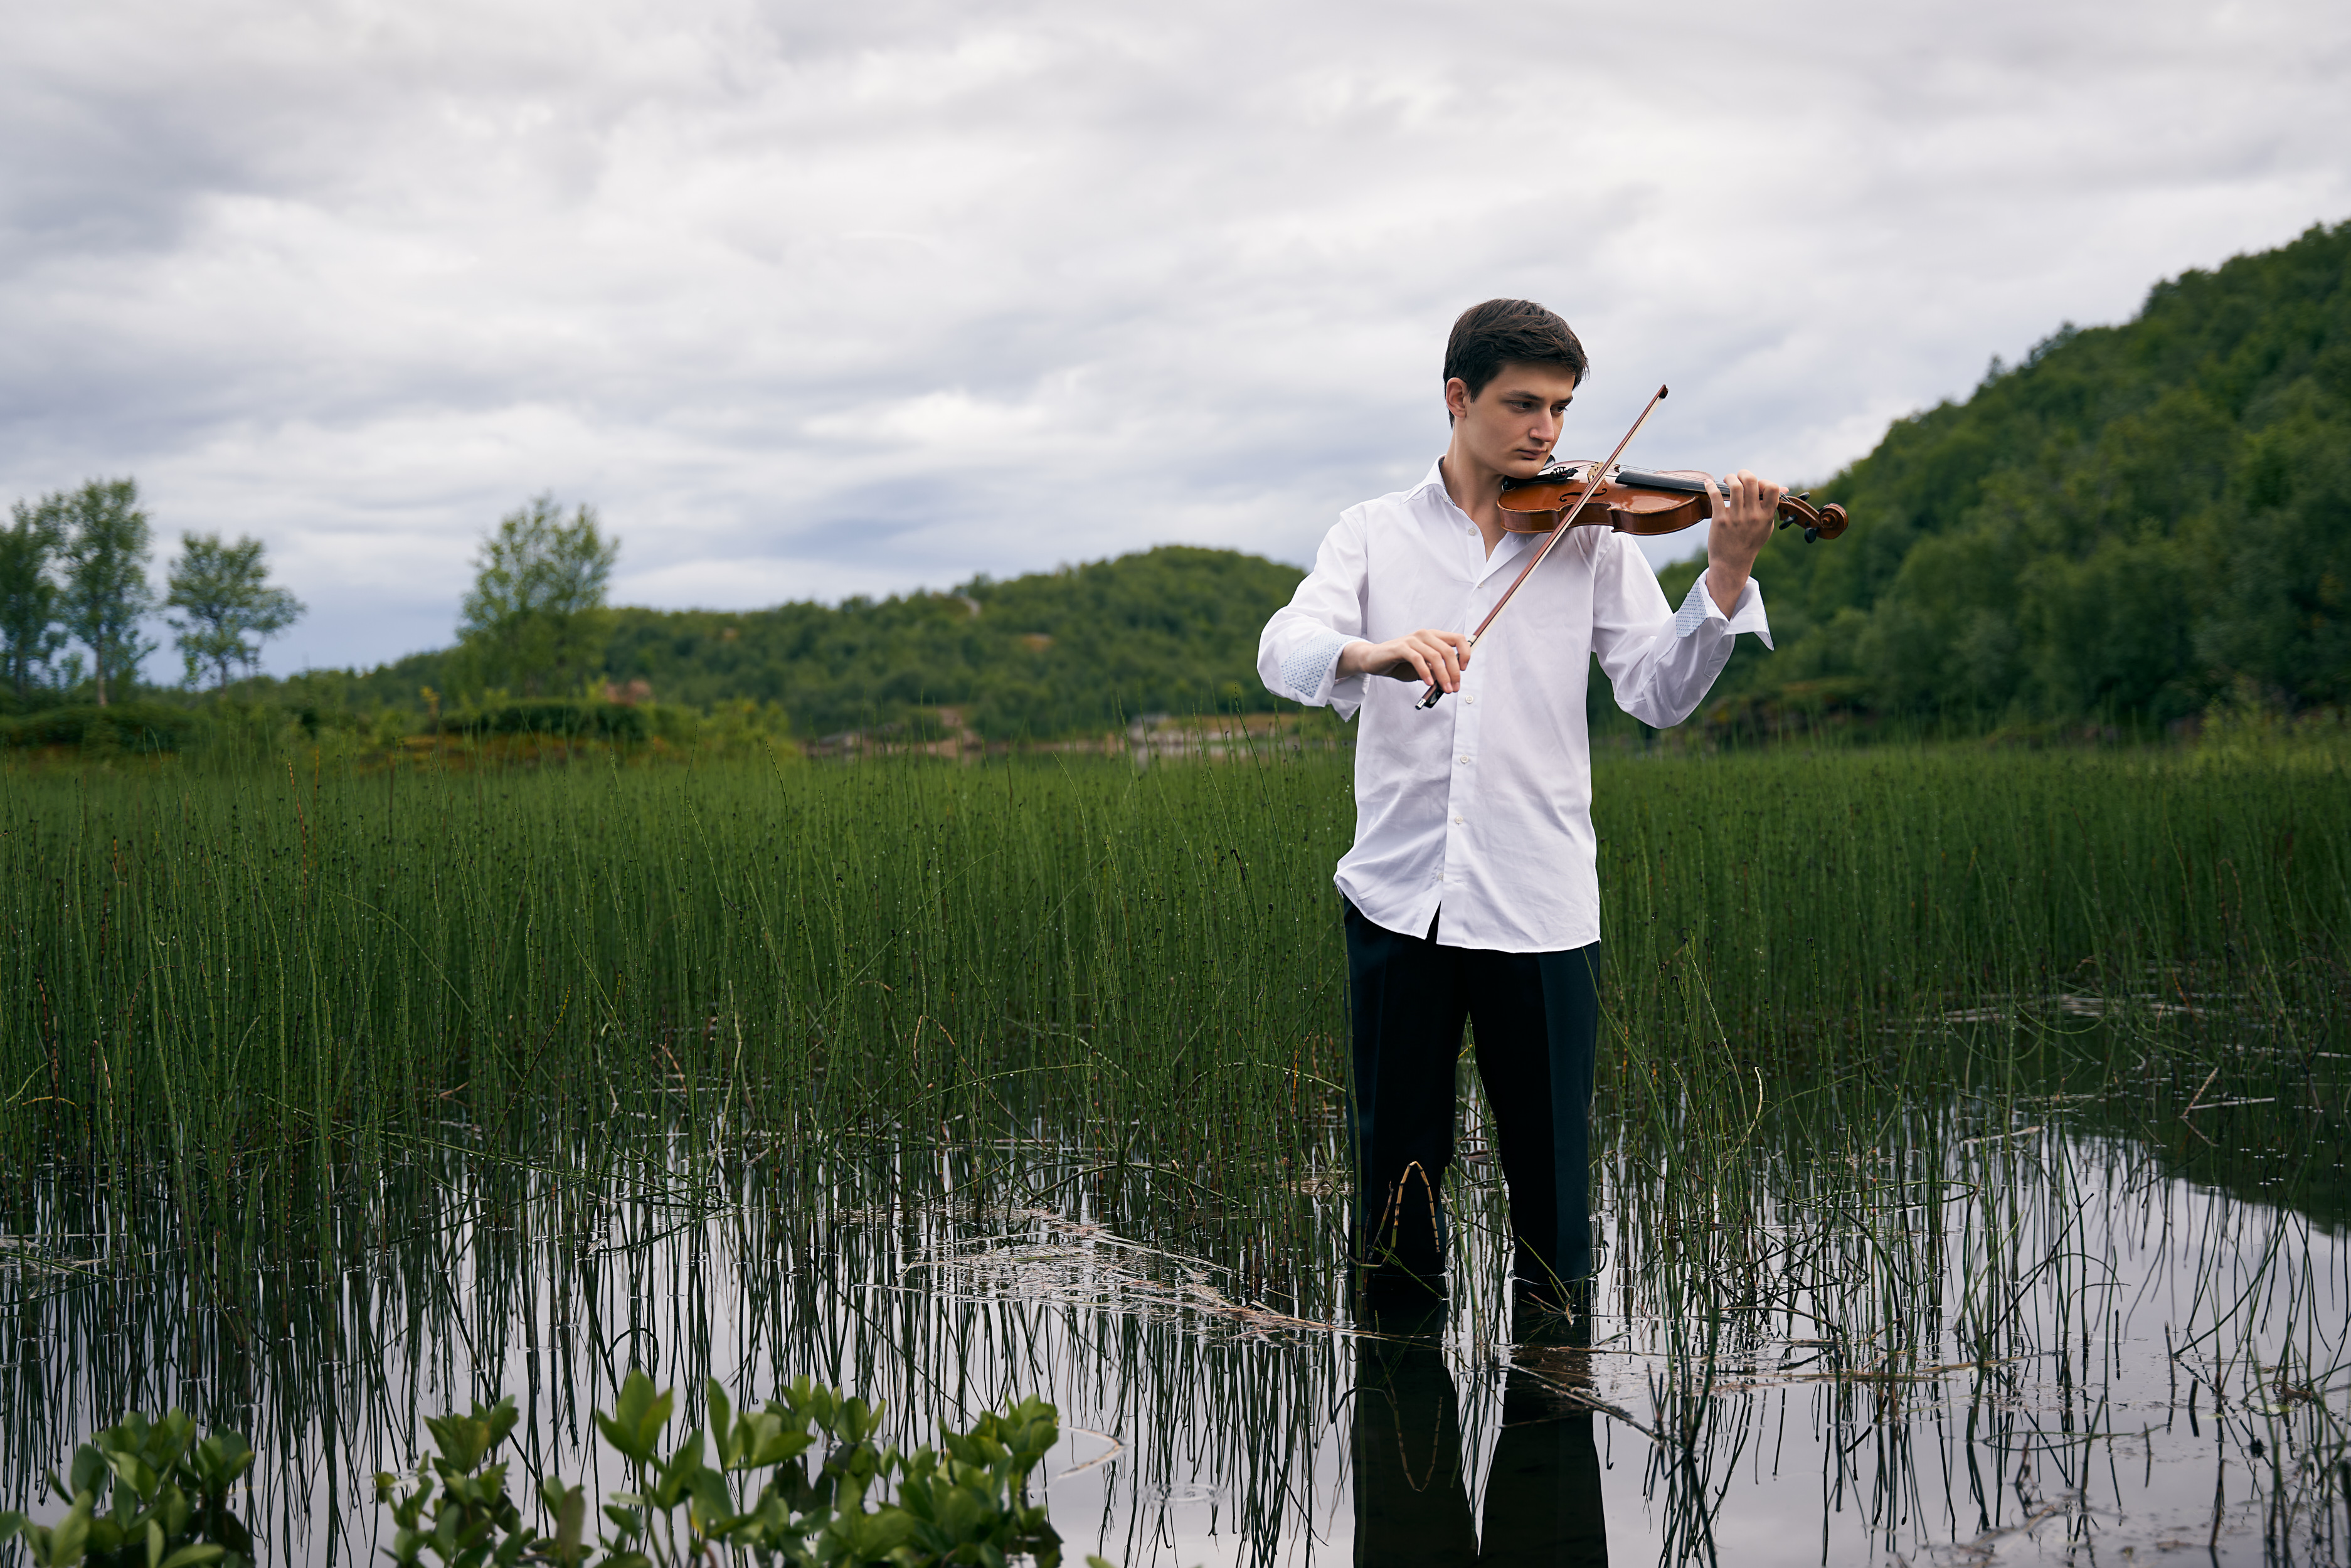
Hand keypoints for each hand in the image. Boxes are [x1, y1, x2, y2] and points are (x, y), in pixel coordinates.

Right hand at [1338, 629, 1471, 692]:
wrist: (1374, 659)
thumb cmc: (1399, 663)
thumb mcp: (1422, 668)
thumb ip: (1436, 672)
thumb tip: (1450, 682)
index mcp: (1433, 637)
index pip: (1458, 639)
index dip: (1465, 653)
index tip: (1463, 670)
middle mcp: (1425, 635)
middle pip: (1448, 650)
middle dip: (1454, 672)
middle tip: (1454, 687)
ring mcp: (1413, 640)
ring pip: (1435, 656)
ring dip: (1443, 675)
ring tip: (1445, 689)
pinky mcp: (1401, 647)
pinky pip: (1418, 659)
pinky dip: (1425, 672)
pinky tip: (1428, 683)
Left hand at [1702, 469, 1785, 613]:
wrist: (1732, 563)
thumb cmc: (1750, 542)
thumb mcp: (1766, 526)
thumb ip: (1772, 506)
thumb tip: (1784, 487)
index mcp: (1766, 515)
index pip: (1773, 488)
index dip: (1764, 481)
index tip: (1756, 485)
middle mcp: (1753, 515)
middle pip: (1751, 481)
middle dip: (1743, 473)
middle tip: (1738, 477)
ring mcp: (1736, 518)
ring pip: (1734, 486)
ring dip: (1729, 478)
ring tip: (1726, 480)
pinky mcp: (1720, 520)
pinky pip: (1716, 497)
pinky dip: (1710, 486)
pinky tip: (1708, 484)